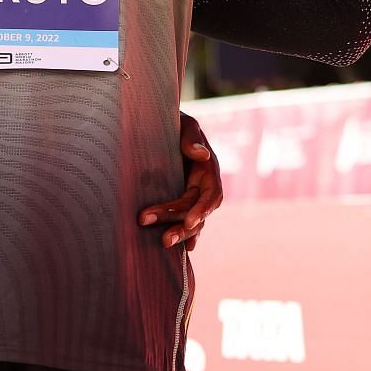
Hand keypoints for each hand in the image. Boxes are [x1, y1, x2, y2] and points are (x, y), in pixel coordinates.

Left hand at [138, 113, 223, 249]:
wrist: (159, 122)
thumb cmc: (174, 121)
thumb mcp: (184, 123)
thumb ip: (190, 138)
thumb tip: (201, 155)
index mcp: (208, 170)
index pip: (211, 195)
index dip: (202, 209)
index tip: (190, 220)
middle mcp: (202, 186)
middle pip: (198, 212)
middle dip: (181, 225)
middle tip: (163, 238)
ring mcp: (191, 194)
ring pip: (192, 220)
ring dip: (180, 233)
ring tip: (163, 243)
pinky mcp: (179, 199)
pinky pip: (185, 221)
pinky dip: (185, 234)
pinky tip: (180, 249)